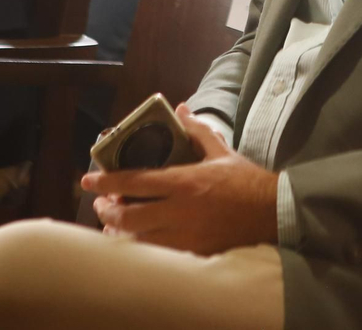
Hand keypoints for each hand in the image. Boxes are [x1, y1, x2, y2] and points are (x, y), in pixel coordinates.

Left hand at [82, 105, 278, 254]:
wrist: (273, 213)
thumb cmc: (246, 181)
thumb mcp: (221, 151)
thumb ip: (197, 130)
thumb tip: (181, 108)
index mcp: (184, 181)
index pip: (135, 181)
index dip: (107, 182)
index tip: (88, 180)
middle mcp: (180, 210)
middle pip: (129, 215)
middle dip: (107, 210)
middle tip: (101, 204)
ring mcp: (185, 234)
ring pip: (138, 239)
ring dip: (119, 231)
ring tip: (111, 224)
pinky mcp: (192, 251)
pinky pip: (156, 253)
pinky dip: (139, 246)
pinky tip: (134, 240)